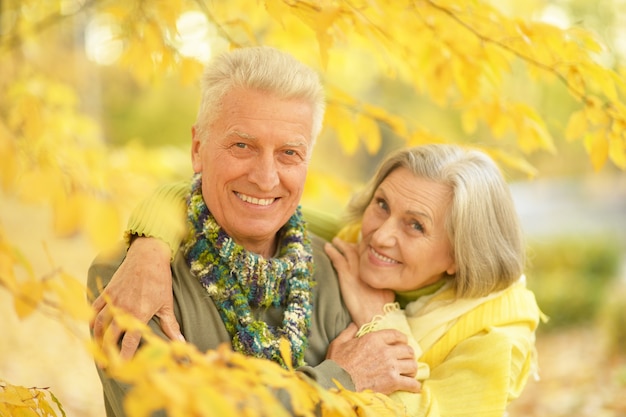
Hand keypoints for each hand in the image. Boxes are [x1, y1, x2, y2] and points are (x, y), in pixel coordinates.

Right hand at [90, 237, 182, 358]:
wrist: (148, 255)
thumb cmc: (159, 279)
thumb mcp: (166, 303)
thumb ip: (170, 325)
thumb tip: (181, 341)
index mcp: (138, 314)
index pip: (129, 342)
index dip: (124, 357)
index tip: (122, 368)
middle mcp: (122, 309)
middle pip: (109, 336)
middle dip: (107, 352)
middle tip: (106, 364)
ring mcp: (112, 300)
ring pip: (98, 324)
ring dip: (96, 338)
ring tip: (98, 349)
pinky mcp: (107, 291)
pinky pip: (94, 308)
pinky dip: (91, 318)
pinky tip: (92, 326)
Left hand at [325, 238, 393, 326]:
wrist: (374, 317)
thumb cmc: (381, 311)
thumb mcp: (388, 293)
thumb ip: (383, 284)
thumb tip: (381, 283)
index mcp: (380, 270)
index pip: (372, 254)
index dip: (365, 249)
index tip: (360, 247)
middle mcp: (369, 268)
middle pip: (360, 250)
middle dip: (353, 245)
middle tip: (347, 243)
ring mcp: (357, 271)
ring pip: (348, 252)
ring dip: (341, 245)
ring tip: (335, 240)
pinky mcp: (346, 277)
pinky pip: (338, 259)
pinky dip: (332, 252)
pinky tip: (327, 247)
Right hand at [327, 323, 420, 393]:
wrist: (337, 382)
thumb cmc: (337, 363)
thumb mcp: (339, 342)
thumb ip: (349, 331)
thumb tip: (354, 324)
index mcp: (374, 339)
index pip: (396, 335)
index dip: (402, 339)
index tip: (403, 343)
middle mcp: (385, 351)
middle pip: (408, 350)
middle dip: (408, 355)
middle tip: (405, 360)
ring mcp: (390, 367)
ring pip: (412, 365)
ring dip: (412, 370)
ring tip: (409, 373)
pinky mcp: (392, 382)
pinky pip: (411, 383)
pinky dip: (414, 386)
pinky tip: (413, 387)